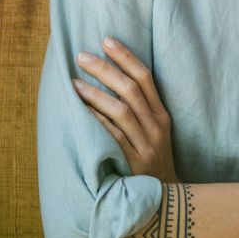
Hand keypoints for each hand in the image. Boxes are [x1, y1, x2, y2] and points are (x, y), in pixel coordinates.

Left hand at [73, 36, 178, 181]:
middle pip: (131, 89)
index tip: (106, 40)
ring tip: (74, 82)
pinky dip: (97, 119)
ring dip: (95, 93)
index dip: (126, 56)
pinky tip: (81, 109)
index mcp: (161, 114)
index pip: (145, 77)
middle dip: (105, 69)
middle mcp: (156, 125)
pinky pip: (113, 135)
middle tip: (82, 56)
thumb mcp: (154, 131)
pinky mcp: (134, 160)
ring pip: (121, 110)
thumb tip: (111, 80)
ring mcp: (146, 143)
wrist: (165, 197)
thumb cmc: (152, 159)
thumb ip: (140, 109)